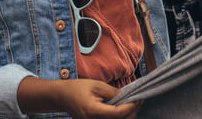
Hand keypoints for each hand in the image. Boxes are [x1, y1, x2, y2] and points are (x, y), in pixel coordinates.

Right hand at [17, 76, 141, 117]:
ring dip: (127, 115)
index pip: (118, 113)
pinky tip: (125, 107)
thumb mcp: (96, 85)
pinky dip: (119, 116)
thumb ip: (112, 91)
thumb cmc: (77, 88)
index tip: (139, 98)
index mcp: (94, 112)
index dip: (131, 107)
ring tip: (135, 103)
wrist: (61, 96)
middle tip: (140, 100)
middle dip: (132, 112)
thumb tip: (125, 96)